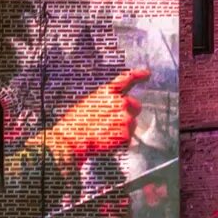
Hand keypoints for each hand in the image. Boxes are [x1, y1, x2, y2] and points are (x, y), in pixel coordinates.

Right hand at [30, 68, 148, 162]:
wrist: (70, 140)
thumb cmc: (75, 124)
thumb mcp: (88, 104)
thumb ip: (105, 102)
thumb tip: (113, 108)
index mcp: (108, 92)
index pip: (127, 79)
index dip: (138, 75)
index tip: (146, 74)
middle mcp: (120, 102)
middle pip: (136, 106)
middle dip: (129, 114)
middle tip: (113, 123)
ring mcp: (124, 118)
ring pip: (132, 125)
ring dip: (122, 130)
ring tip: (104, 135)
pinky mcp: (125, 135)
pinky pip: (127, 140)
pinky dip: (119, 144)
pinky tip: (106, 143)